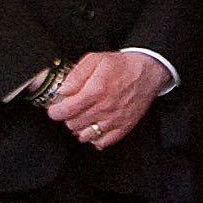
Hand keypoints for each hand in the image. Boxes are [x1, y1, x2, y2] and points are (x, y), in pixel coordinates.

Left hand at [44, 50, 169, 150]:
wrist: (148, 71)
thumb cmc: (122, 65)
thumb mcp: (95, 59)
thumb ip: (76, 75)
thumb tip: (63, 90)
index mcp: (95, 91)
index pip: (65, 111)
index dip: (55, 112)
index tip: (55, 109)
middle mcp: (104, 108)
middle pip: (73, 124)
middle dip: (68, 118)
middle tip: (70, 111)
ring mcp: (115, 119)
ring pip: (86, 136)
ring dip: (80, 129)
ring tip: (82, 119)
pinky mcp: (124, 126)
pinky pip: (104, 142)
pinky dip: (95, 139)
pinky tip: (94, 129)